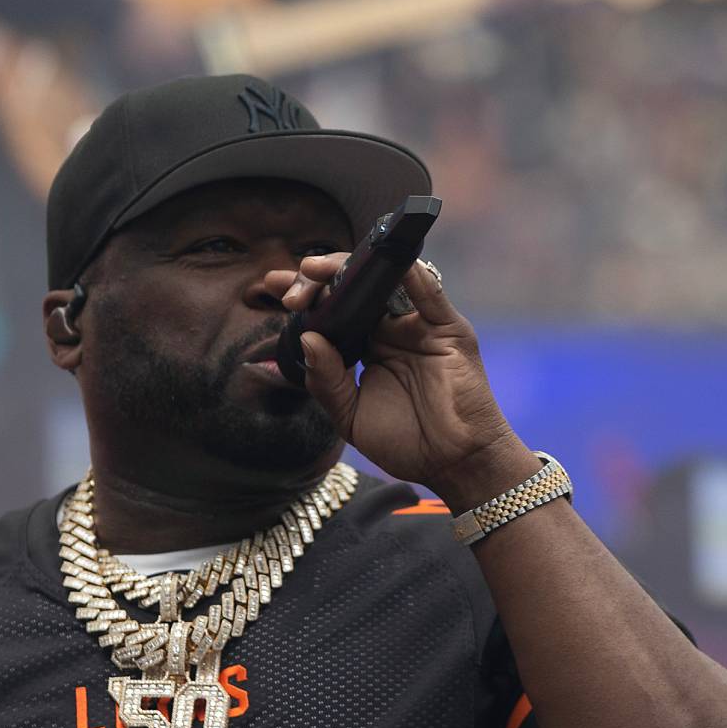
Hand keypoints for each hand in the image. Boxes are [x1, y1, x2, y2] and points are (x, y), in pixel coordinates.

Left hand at [265, 254, 527, 503]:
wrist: (454, 464)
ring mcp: (418, 326)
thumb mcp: (351, 417)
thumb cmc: (407, 443)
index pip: (332, 310)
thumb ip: (327, 382)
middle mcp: (391, 329)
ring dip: (351, 269)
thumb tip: (307, 338)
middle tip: (290, 287)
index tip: (271, 287)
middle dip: (318, 278)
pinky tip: (381, 262)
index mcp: (367, 347)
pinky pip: (429, 294)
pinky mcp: (447, 329)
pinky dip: (408, 274)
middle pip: (353, 288)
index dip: (305, 295)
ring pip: (385, 281)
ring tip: (317, 269)